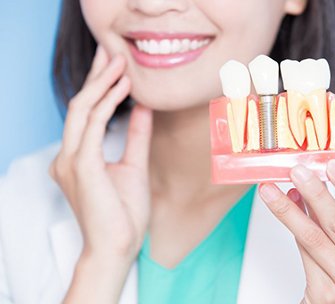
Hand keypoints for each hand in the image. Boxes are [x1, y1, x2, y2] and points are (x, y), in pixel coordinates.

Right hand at [50, 45, 152, 262]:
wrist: (118, 247)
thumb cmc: (124, 212)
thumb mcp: (134, 165)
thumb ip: (136, 135)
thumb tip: (143, 108)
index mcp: (77, 157)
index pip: (85, 113)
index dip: (98, 86)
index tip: (114, 66)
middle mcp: (68, 155)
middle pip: (80, 104)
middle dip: (96, 76)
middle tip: (112, 52)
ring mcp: (71, 160)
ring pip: (82, 109)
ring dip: (102, 83)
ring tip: (120, 62)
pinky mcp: (81, 165)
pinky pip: (93, 124)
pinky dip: (107, 102)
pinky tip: (124, 87)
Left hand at [259, 160, 334, 303]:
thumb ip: (331, 216)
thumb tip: (305, 185)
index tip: (332, 165)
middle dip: (314, 193)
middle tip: (296, 172)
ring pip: (313, 238)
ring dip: (288, 210)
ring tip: (271, 190)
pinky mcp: (326, 295)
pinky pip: (303, 254)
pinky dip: (291, 229)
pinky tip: (281, 210)